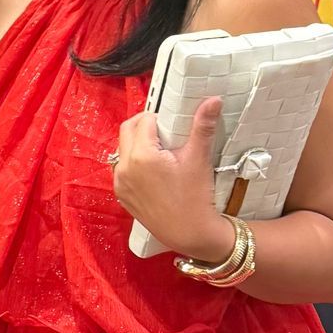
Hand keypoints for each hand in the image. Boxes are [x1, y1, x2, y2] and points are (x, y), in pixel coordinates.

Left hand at [113, 95, 229, 259]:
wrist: (190, 233)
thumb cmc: (196, 196)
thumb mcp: (198, 158)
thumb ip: (202, 125)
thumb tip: (213, 99)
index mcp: (141, 155)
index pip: (144, 120)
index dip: (158, 118)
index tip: (171, 124)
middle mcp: (124, 167)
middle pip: (128, 131)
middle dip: (144, 126)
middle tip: (164, 131)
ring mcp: (120, 182)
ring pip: (123, 150)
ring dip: (137, 144)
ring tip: (160, 151)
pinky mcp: (121, 195)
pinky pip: (122, 169)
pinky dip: (133, 163)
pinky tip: (153, 170)